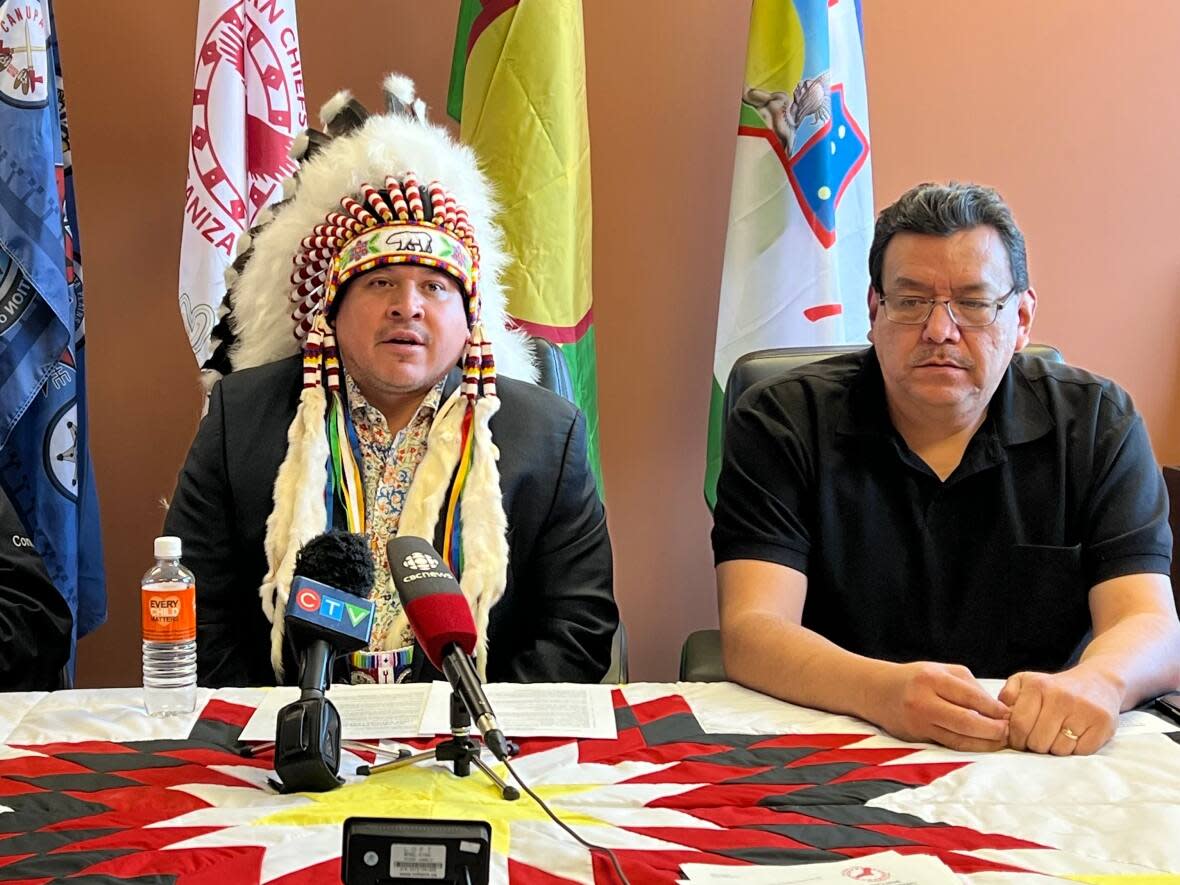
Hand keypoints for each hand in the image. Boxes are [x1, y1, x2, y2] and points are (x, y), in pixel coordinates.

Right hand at [869, 661, 1010, 751]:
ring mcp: (918, 723)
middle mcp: (923, 701)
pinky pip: (948, 745)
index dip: (993, 708)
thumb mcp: (941, 670)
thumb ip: (968, 686)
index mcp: (931, 679)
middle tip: (1008, 731)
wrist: (877, 691)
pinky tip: (982, 745)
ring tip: (1000, 741)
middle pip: (966, 722)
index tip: (1008, 714)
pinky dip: (969, 747)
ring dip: (985, 743)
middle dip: (992, 729)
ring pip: (958, 740)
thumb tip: (997, 708)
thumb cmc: (915, 678)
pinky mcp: (916, 738)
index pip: (970, 696)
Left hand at [999, 669, 1119, 754]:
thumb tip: (999, 716)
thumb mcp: (1026, 682)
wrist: (1098, 683)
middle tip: (1038, 739)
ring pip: (1059, 749)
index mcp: (1038, 686)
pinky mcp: (1103, 724)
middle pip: (1037, 741)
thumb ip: (1008, 695)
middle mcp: (1061, 697)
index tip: (1018, 739)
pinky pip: (1081, 752)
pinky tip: (1074, 737)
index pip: (1019, 726)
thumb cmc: (1055, 688)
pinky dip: (1075, 750)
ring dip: (1054, 749)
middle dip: (1034, 746)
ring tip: (1056, 736)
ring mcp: (1084, 710)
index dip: (1016, 739)